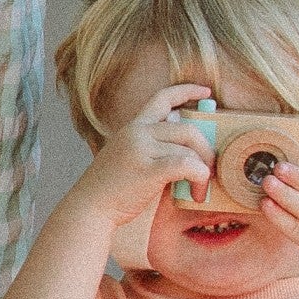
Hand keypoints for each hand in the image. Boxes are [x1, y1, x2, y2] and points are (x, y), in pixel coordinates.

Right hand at [84, 83, 221, 215]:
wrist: (89, 207)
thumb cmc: (111, 188)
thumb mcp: (129, 155)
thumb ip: (153, 143)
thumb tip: (184, 136)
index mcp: (133, 127)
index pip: (162, 98)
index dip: (187, 91)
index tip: (206, 92)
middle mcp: (136, 132)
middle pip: (188, 130)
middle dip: (206, 150)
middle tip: (209, 170)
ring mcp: (140, 149)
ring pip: (189, 150)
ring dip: (203, 171)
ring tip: (198, 190)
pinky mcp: (147, 170)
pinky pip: (186, 166)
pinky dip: (199, 178)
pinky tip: (195, 192)